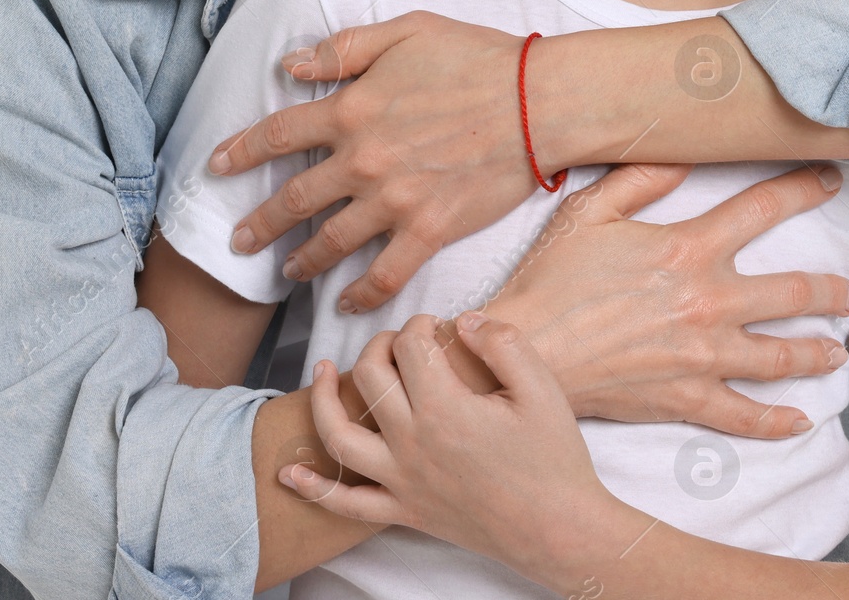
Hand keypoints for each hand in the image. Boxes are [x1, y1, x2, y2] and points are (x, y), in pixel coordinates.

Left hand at [205, 11, 540, 311]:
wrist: (539, 101)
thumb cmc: (477, 57)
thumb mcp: (406, 31)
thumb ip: (344, 48)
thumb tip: (291, 63)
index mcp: (352, 108)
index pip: (278, 133)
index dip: (241, 151)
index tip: (216, 165)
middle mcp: (364, 160)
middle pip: (294, 198)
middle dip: (260, 222)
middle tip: (238, 241)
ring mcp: (395, 200)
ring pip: (330, 241)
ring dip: (301, 259)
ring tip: (284, 271)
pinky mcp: (430, 230)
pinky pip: (384, 273)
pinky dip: (361, 293)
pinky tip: (347, 303)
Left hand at [284, 312, 619, 590]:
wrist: (559, 530)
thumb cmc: (554, 457)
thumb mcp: (541, 386)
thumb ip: (501, 341)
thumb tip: (463, 319)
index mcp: (445, 408)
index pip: (411, 346)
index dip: (421, 324)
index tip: (439, 325)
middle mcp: (413, 444)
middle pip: (370, 377)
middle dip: (381, 345)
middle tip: (401, 340)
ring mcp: (403, 482)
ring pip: (340, 436)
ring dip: (324, 399)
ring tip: (324, 371)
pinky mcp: (404, 512)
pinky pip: (346, 504)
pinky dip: (313, 488)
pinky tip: (289, 472)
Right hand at [480, 161, 848, 437]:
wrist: (524, 350)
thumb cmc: (549, 279)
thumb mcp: (587, 210)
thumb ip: (639, 178)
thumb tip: (682, 157)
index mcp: (688, 249)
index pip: (762, 209)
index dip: (802, 191)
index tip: (829, 182)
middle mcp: (708, 302)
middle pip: (793, 293)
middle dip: (831, 290)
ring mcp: (702, 356)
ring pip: (782, 356)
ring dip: (818, 353)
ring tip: (837, 351)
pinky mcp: (686, 399)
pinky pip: (745, 416)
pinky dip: (777, 422)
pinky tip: (799, 420)